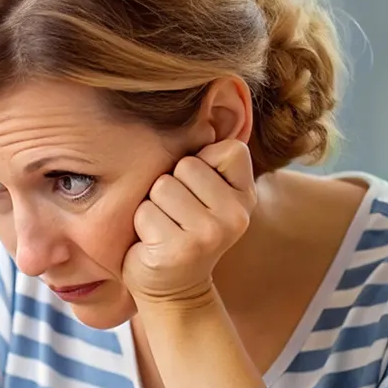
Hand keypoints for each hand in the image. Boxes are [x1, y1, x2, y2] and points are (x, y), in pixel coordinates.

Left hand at [122, 139, 256, 304]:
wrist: (172, 289)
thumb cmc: (182, 231)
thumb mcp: (207, 196)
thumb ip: (210, 162)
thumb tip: (215, 97)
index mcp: (246, 196)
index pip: (227, 149)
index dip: (202, 164)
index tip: (199, 193)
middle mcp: (236, 215)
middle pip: (186, 165)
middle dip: (170, 186)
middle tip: (177, 217)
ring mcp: (209, 233)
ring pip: (162, 186)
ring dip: (153, 206)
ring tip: (164, 229)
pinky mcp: (178, 248)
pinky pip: (145, 212)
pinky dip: (141, 226)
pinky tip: (154, 244)